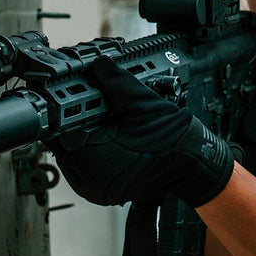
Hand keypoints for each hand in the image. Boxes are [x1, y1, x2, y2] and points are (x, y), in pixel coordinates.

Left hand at [49, 56, 233, 206]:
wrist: (194, 163)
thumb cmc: (174, 140)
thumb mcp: (143, 103)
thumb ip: (115, 81)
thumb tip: (97, 65)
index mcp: (95, 164)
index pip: (62, 132)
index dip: (68, 110)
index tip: (76, 96)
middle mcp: (91, 183)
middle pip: (66, 144)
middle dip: (77, 123)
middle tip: (93, 107)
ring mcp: (96, 190)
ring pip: (74, 156)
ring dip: (83, 137)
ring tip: (104, 121)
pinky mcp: (103, 190)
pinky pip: (85, 167)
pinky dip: (92, 150)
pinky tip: (108, 136)